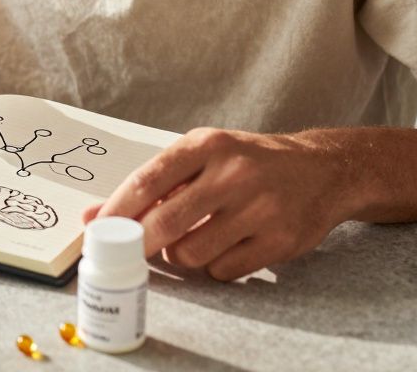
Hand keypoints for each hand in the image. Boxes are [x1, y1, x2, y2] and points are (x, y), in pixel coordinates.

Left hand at [82, 128, 353, 280]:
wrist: (323, 170)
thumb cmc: (248, 163)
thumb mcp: (203, 156)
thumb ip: (152, 183)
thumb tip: (93, 216)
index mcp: (208, 145)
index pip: (148, 179)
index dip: (116, 210)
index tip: (96, 230)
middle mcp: (234, 173)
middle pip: (166, 222)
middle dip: (140, 243)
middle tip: (131, 250)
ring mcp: (260, 208)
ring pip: (192, 252)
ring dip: (180, 255)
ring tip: (191, 240)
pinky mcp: (279, 240)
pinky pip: (222, 270)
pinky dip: (213, 266)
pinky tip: (224, 247)